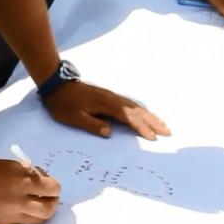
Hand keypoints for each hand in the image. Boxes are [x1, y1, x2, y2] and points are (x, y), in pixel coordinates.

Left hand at [42, 81, 170, 140]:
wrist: (57, 85)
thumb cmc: (63, 104)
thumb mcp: (73, 117)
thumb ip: (91, 124)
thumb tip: (109, 132)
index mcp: (105, 104)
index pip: (127, 117)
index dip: (140, 127)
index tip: (152, 137)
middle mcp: (112, 98)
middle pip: (137, 110)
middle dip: (152, 121)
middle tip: (167, 131)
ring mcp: (112, 96)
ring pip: (135, 106)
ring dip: (149, 116)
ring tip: (162, 125)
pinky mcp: (109, 97)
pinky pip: (130, 104)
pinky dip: (141, 111)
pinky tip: (146, 115)